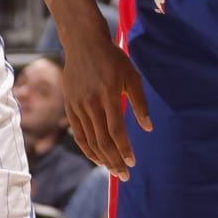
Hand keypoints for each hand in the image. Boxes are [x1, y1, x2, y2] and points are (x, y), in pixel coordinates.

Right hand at [59, 22, 151, 179]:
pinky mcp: (69, 106)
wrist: (83, 43)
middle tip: (124, 175)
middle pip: (102, 140)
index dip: (125, 149)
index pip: (116, 130)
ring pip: (89, 140)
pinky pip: (78, 133)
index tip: (133, 163)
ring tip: (113, 170)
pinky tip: (97, 158)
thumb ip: (140, 102)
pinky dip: (87, 148)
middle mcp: (91, 102)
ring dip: (102, 158)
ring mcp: (78, 105)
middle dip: (114, 161)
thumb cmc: (112, 58)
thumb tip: (148, 128)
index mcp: (108, 94)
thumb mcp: (132, 75)